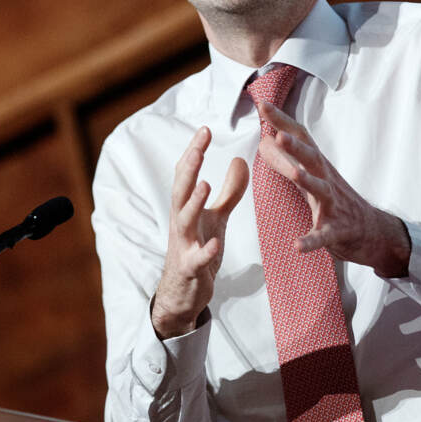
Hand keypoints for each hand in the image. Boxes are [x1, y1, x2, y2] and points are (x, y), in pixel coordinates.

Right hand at [152, 127, 248, 338]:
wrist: (183, 293)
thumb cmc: (198, 248)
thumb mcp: (216, 217)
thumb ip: (229, 191)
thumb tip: (240, 159)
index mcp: (186, 208)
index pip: (187, 174)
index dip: (194, 152)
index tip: (205, 129)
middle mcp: (180, 223)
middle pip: (180, 190)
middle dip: (190, 168)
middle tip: (200, 146)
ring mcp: (183, 245)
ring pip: (183, 221)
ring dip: (193, 202)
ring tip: (204, 184)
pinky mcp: (191, 269)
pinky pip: (197, 259)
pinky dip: (205, 251)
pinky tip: (216, 243)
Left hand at [257, 101, 410, 277]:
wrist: (372, 231)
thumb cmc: (338, 201)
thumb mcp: (311, 177)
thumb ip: (287, 160)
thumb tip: (264, 142)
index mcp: (319, 167)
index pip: (300, 138)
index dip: (282, 121)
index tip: (262, 104)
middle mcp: (327, 181)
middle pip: (312, 159)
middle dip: (295, 146)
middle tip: (278, 135)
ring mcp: (334, 205)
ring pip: (321, 190)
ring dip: (308, 181)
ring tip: (294, 174)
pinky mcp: (337, 231)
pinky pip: (324, 235)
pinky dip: (311, 240)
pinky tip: (298, 245)